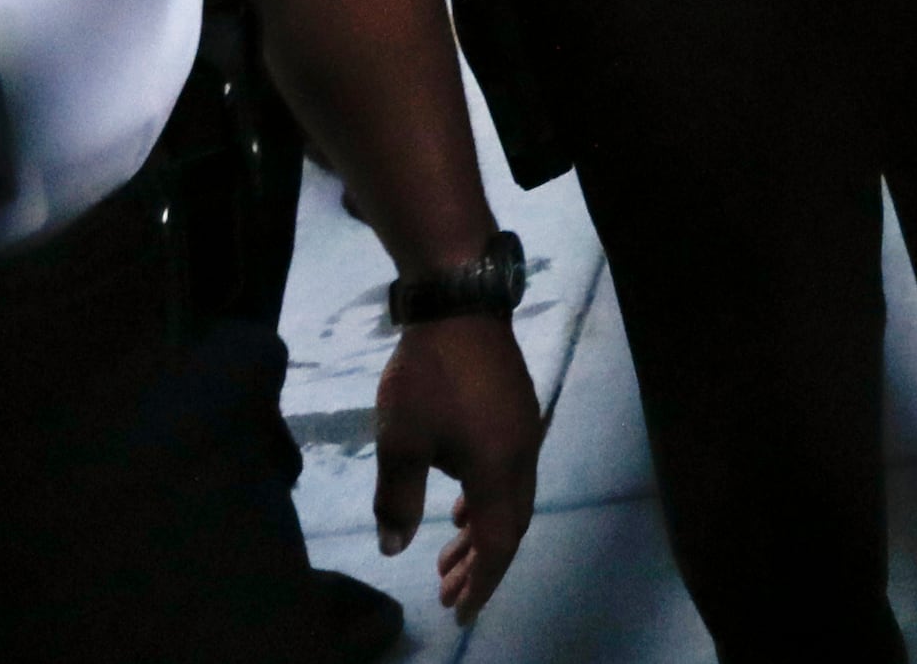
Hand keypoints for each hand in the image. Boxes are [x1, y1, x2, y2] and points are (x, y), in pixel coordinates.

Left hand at [373, 310, 542, 623]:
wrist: (458, 303)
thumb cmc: (427, 375)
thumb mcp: (401, 441)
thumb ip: (398, 498)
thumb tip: (393, 547)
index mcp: (498, 469)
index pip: (498, 543)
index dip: (481, 583)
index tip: (458, 613)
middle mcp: (522, 456)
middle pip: (509, 525)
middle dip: (480, 564)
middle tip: (446, 592)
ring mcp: (523, 432)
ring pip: (509, 499)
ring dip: (481, 533)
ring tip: (447, 557)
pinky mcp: (515, 413)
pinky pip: (507, 475)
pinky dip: (485, 502)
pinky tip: (460, 505)